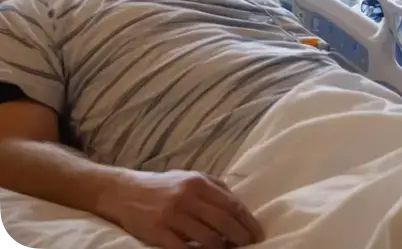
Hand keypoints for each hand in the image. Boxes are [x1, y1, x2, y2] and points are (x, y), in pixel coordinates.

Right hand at [98, 170, 263, 248]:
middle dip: (241, 237)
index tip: (258, 234)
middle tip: (250, 246)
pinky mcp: (157, 232)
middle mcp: (187, 197)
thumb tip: (241, 206)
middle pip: (224, 222)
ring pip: (208, 238)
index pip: (233, 205)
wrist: (124, 192)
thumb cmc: (163, 186)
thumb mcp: (191, 178)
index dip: (249, 222)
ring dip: (222, 248)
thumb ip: (216, 188)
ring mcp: (172, 215)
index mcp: (199, 183)